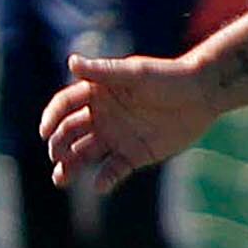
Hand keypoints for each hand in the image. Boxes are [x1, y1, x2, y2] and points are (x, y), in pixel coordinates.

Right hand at [42, 51, 219, 194]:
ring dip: (70, 166)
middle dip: (59, 146)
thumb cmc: (168, 77)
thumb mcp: (135, 73)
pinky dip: (104, 179)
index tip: (44, 131)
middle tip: (56, 156)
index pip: (64, 106)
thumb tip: (71, 62)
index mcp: (96, 94)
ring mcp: (116, 137)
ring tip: (61, 179)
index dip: (51, 118)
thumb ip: (104, 72)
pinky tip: (99, 185)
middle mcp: (102, 117)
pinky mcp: (134, 155)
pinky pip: (113, 170)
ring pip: (84, 155)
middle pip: (70, 133)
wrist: (203, 94)